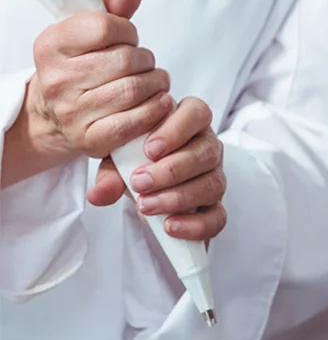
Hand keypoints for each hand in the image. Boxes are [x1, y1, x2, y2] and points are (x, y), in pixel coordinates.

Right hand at [26, 0, 171, 163]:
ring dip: (157, 84)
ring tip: (154, 82)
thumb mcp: (94, 30)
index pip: (105, 26)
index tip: (127, 39)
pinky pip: (135, 121)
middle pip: (126, 60)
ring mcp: (72, 112)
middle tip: (145, 65)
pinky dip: (156, 110)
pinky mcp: (91, 139)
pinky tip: (159, 102)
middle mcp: (56, 78)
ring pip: (135, 90)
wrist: (58, 116)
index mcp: (51, 44)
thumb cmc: (85, 66)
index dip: (127, 31)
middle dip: (146, 60)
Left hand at [88, 97, 226, 242]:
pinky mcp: (215, 207)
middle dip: (172, 170)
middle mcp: (208, 148)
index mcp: (189, 124)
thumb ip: (110, 173)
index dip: (177, 129)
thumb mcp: (119, 161)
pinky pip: (217, 217)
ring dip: (178, 197)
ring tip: (146, 206)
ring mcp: (215, 177)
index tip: (150, 149)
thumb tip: (98, 194)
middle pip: (207, 152)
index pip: (197, 112)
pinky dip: (195, 224)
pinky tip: (169, 227)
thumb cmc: (137, 163)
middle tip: (139, 182)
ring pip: (212, 184)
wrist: (146, 191)